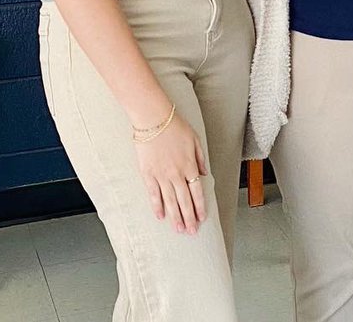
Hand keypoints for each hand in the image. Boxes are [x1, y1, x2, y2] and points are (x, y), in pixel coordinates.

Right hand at [134, 113, 208, 233]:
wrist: (153, 119)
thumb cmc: (175, 127)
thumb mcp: (195, 140)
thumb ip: (200, 158)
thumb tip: (205, 173)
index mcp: (190, 165)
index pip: (196, 191)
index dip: (199, 206)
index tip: (201, 218)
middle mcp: (176, 174)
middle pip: (184, 200)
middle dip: (189, 217)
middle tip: (191, 232)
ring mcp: (161, 175)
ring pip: (170, 201)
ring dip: (175, 216)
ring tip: (179, 229)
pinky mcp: (148, 174)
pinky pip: (153, 194)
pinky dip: (157, 206)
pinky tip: (160, 216)